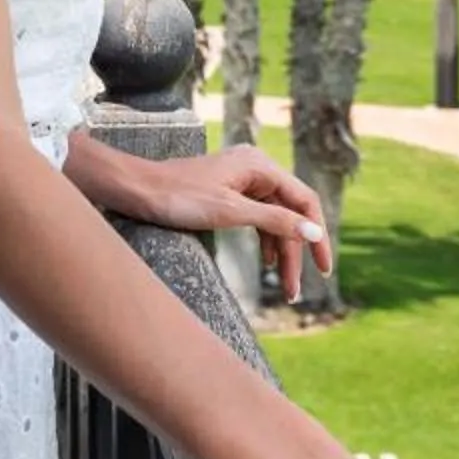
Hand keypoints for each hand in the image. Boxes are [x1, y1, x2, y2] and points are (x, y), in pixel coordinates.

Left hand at [94, 141, 333, 302]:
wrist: (136, 190)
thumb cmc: (179, 197)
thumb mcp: (230, 213)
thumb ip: (275, 221)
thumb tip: (314, 231)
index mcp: (261, 166)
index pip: (305, 202)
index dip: (318, 236)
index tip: (323, 269)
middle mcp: (256, 169)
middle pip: (290, 214)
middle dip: (295, 254)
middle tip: (295, 293)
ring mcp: (242, 180)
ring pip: (273, 219)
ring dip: (280, 252)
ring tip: (284, 288)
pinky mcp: (228, 192)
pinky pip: (257, 217)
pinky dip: (264, 240)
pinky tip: (266, 262)